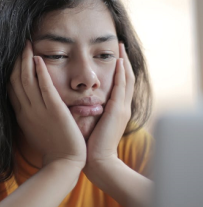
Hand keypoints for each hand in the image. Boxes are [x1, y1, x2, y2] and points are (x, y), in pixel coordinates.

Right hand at [8, 41, 85, 167]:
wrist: (64, 162)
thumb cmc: (52, 146)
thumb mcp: (35, 128)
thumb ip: (30, 113)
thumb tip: (28, 101)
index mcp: (22, 114)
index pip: (11, 88)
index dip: (10, 70)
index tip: (12, 57)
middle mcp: (27, 110)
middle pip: (16, 80)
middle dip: (16, 60)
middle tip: (19, 44)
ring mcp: (39, 109)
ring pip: (27, 80)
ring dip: (26, 60)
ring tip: (27, 44)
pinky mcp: (54, 110)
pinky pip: (44, 87)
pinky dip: (40, 72)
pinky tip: (38, 58)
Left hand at [84, 43, 134, 170]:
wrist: (99, 161)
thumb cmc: (91, 144)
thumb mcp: (93, 123)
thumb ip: (90, 110)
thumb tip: (79, 101)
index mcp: (116, 109)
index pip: (120, 84)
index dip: (118, 69)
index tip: (114, 55)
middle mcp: (122, 106)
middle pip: (126, 77)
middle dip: (123, 60)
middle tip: (119, 45)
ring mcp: (122, 107)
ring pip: (127, 79)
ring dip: (124, 61)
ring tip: (120, 47)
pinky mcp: (118, 110)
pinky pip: (121, 87)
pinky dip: (121, 73)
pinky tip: (119, 61)